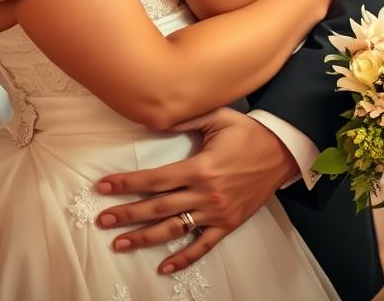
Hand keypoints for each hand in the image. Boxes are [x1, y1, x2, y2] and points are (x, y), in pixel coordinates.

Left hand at [96, 108, 297, 274]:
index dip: (127, 183)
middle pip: (158, 207)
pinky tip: (163, 267)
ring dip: (144, 238)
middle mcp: (205, 194)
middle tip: (102, 219)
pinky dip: (183, 259)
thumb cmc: (248, 132)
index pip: (155, 179)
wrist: (281, 152)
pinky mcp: (227, 224)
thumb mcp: (218, 116)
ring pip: (173, 229)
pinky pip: (202, 246)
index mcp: (200, 167)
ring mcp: (216, 213)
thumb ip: (186, 120)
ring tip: (119, 243)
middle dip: (127, 213)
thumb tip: (157, 120)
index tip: (104, 186)